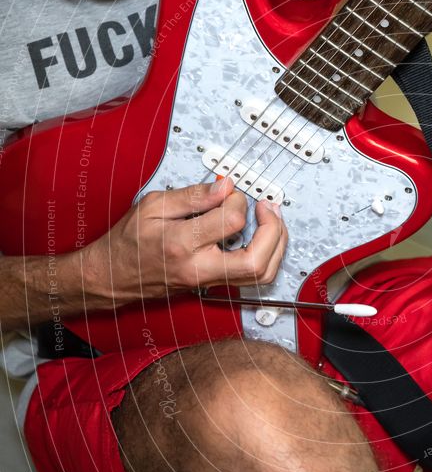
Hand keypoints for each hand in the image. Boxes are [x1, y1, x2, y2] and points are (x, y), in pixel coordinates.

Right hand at [77, 178, 287, 305]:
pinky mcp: (215, 285)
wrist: (114, 276)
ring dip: (277, 245)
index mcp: (182, 244)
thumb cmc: (129, 242)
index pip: (231, 222)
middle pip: (256, 261)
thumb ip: (192, 196)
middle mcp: (199, 268)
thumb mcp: (153, 206)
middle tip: (269, 208)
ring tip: (273, 219)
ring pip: (261, 274)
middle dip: (274, 230)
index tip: (230, 191)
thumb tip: (225, 186)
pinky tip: (264, 236)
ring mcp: (209, 280)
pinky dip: (268, 255)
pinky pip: (253, 276)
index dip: (238, 201)